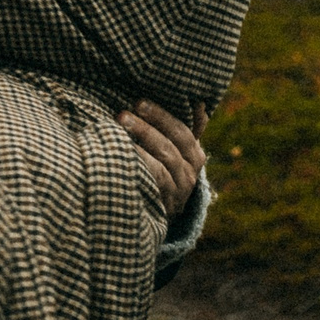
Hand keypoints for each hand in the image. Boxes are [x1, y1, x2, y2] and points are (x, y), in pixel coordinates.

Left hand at [120, 100, 208, 218]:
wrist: (156, 215)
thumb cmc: (163, 174)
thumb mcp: (176, 153)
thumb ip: (189, 129)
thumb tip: (199, 103)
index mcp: (194, 156)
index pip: (181, 131)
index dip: (161, 116)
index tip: (139, 103)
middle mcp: (191, 173)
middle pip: (171, 144)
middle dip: (146, 126)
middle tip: (123, 114)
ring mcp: (180, 190)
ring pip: (164, 159)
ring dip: (142, 140)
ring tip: (120, 127)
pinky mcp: (167, 203)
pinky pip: (156, 178)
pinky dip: (142, 162)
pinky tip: (124, 153)